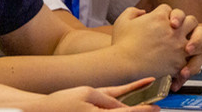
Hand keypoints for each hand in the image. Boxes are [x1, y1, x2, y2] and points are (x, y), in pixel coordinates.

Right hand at [38, 81, 158, 110]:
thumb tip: (122, 105)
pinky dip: (116, 107)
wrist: (45, 111)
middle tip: (155, 108)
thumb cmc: (64, 102)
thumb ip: (108, 98)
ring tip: (143, 107)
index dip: (144, 110)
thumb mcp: (88, 92)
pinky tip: (124, 102)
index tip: (156, 107)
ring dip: (128, 110)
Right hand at [112, 5, 201, 87]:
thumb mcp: (123, 20)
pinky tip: (186, 62)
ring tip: (190, 45)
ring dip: (196, 40)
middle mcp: (173, 29)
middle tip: (179, 30)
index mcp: (159, 17)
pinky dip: (192, 61)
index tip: (161, 21)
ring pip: (199, 37)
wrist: (124, 64)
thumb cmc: (122, 44)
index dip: (165, 14)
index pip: (168, 9)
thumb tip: (143, 12)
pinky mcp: (180, 62)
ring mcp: (178, 45)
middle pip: (190, 20)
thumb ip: (133, 11)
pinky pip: (195, 59)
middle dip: (186, 23)